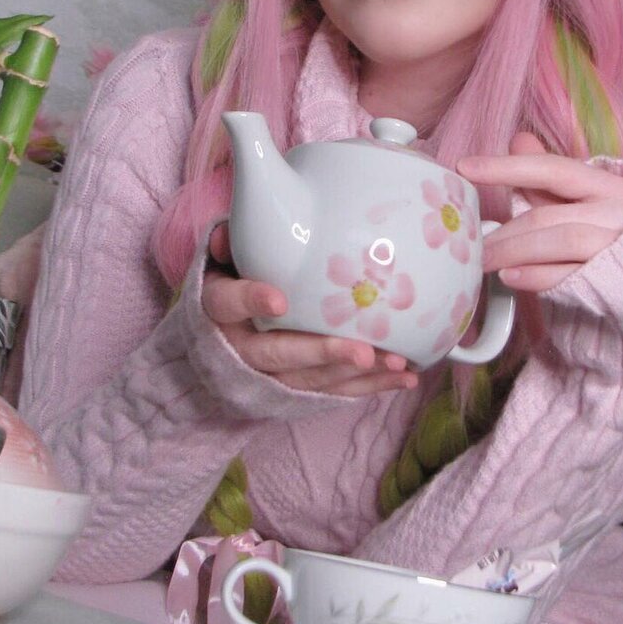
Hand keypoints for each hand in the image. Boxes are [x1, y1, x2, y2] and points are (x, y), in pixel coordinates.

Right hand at [203, 225, 414, 395]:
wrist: (222, 330)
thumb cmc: (234, 280)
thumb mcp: (224, 259)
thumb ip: (233, 244)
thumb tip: (232, 233)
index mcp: (219, 309)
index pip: (227, 303)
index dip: (251, 300)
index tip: (279, 299)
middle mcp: (240, 348)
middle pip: (278, 355)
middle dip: (322, 354)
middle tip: (362, 351)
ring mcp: (268, 374)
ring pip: (310, 379)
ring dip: (354, 374)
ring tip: (395, 363)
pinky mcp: (296, 389)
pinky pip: (332, 391)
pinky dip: (369, 386)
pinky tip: (403, 377)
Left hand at [457, 132, 622, 291]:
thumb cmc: (609, 237)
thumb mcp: (581, 201)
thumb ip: (548, 176)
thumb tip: (519, 139)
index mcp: (609, 185)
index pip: (552, 169)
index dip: (506, 167)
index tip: (465, 167)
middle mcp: (618, 212)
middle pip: (548, 214)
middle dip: (504, 230)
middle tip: (471, 242)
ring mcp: (618, 247)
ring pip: (558, 241)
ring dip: (513, 251)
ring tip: (484, 260)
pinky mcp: (615, 282)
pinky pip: (567, 276)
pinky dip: (534, 276)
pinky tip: (510, 277)